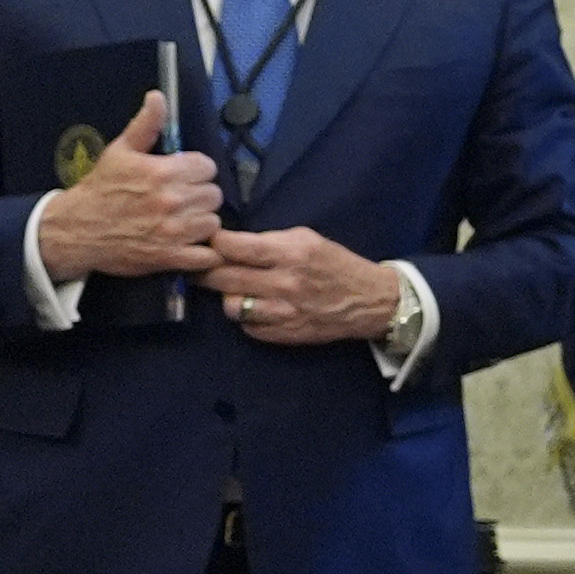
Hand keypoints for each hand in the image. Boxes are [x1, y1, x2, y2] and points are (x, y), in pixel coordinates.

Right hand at [33, 87, 219, 281]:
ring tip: (182, 221)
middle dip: (199, 196)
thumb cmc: (99, 190)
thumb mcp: (120, 151)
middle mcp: (172, 201)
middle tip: (180, 200)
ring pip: (213, 223)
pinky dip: (205, 253)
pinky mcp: (170, 257)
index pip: (208, 167)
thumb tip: (158, 97)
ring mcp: (172, 231)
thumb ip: (146, 124)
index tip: (184, 176)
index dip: (197, 171)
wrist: (73, 230)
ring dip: (201, 223)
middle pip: (213, 195)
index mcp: (163, 172)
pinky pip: (207, 256)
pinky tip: (190, 244)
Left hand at [202, 221, 402, 345]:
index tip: (209, 241)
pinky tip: (258, 306)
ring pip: (231, 305)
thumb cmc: (337, 264)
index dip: (214, 242)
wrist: (371, 302)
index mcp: (292, 253)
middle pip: (223, 277)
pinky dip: (247, 316)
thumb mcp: (308, 239)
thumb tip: (230, 244)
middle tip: (203, 265)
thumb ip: (270, 241)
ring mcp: (283, 312)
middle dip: (207, 269)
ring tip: (236, 289)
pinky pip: (247, 326)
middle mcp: (284, 283)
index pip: (233, 247)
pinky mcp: (284, 334)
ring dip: (228, 296)